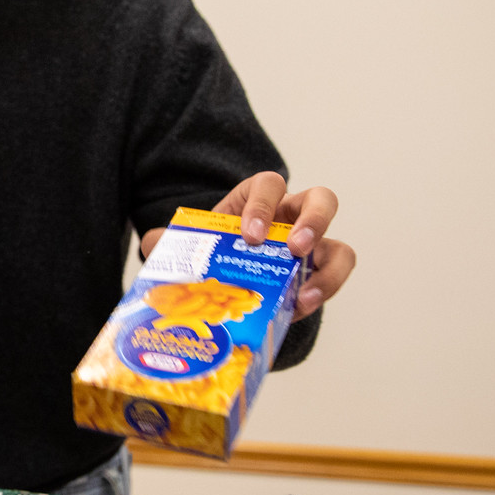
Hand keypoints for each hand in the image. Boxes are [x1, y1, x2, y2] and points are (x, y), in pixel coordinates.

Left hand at [140, 172, 354, 319]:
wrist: (227, 284)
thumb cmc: (213, 254)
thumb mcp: (190, 247)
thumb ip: (169, 243)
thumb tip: (153, 244)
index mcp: (258, 201)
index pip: (269, 185)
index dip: (262, 205)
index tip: (248, 236)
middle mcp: (293, 219)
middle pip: (322, 200)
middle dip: (314, 220)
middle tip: (294, 248)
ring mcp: (312, 250)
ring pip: (341, 247)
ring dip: (331, 268)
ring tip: (307, 292)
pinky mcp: (318, 278)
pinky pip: (333, 280)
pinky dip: (322, 293)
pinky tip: (299, 309)